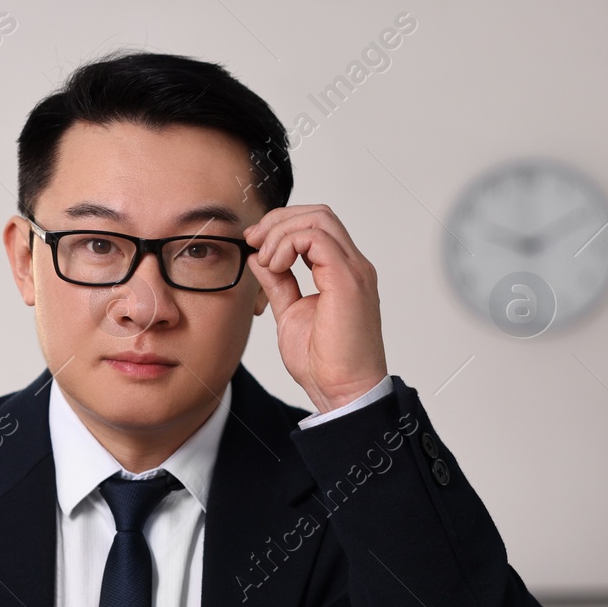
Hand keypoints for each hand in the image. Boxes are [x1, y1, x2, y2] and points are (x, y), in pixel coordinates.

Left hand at [243, 205, 386, 414]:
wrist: (342, 391)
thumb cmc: (323, 363)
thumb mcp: (289, 312)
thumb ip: (278, 283)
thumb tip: (259, 259)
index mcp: (341, 272)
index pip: (316, 226)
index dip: (281, 227)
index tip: (254, 244)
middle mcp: (353, 266)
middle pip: (318, 214)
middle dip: (278, 221)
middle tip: (253, 241)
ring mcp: (354, 271)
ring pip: (318, 220)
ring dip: (281, 233)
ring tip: (266, 260)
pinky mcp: (348, 279)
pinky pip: (317, 239)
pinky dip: (288, 245)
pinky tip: (275, 267)